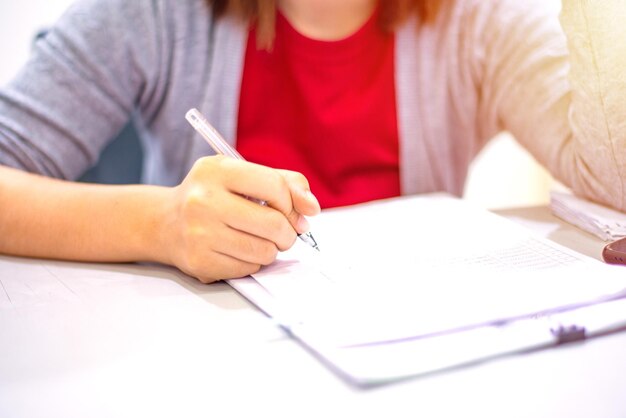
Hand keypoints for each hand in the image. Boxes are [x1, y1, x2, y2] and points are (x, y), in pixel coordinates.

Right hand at [157, 156, 320, 282]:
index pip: (275, 187)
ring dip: (271, 249)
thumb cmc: (213, 196)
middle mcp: (204, 200)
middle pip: (274, 224)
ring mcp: (199, 233)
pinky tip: (239, 251)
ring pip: (265, 251)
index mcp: (217, 170)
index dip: (292, 203)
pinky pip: (248, 268)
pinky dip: (252, 263)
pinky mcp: (199, 261)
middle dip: (288, 232)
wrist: (166, 223)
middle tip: (282, 233)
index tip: (292, 211)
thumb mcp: (242, 176)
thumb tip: (311, 208)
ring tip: (258, 240)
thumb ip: (284, 182)